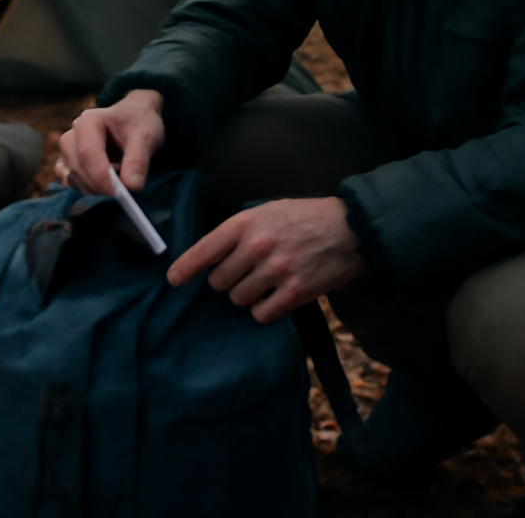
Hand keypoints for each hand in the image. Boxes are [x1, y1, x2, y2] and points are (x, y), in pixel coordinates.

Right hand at [55, 88, 164, 193]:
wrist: (134, 119)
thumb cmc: (139, 123)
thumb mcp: (146, 138)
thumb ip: (138, 162)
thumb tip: (130, 187)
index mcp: (88, 121)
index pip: (88, 153)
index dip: (101, 177)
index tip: (119, 193)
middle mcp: (72, 136)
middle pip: (78, 168)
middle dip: (100, 185)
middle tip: (125, 189)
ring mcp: (68, 152)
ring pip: (73, 179)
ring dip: (96, 189)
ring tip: (120, 176)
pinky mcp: (68, 165)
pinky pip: (71, 184)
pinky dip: (89, 190)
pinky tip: (108, 183)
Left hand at [167, 197, 362, 322]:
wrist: (350, 230)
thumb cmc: (306, 218)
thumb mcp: (268, 211)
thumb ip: (240, 231)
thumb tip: (212, 256)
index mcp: (246, 223)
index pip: (204, 250)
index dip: (185, 268)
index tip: (173, 280)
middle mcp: (257, 246)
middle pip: (218, 282)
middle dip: (227, 282)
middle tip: (244, 275)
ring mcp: (276, 270)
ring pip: (238, 299)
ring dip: (246, 296)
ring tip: (264, 284)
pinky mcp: (295, 292)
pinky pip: (262, 314)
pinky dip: (264, 311)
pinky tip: (275, 299)